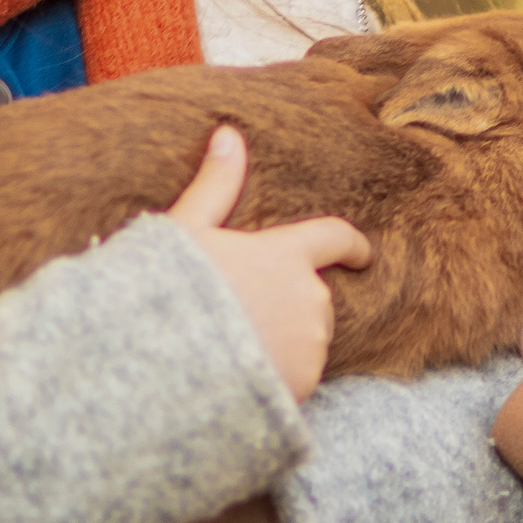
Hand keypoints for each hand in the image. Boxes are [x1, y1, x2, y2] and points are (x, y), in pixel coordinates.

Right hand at [169, 126, 369, 400]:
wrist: (161, 370)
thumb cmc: (170, 292)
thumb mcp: (185, 232)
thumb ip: (215, 186)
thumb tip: (228, 133)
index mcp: (287, 255)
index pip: (335, 239)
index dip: (351, 244)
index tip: (362, 253)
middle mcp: (311, 300)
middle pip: (313, 297)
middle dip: (288, 302)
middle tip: (242, 312)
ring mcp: (311, 348)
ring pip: (306, 340)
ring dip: (282, 341)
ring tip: (231, 348)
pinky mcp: (302, 389)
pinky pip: (295, 378)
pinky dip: (275, 377)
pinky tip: (236, 380)